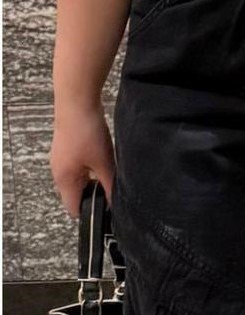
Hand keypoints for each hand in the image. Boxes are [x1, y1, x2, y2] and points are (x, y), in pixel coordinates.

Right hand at [50, 99, 115, 218]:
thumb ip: (110, 186)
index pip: (74, 209)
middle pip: (77, 194)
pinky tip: (102, 157)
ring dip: (94, 179)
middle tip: (112, 188)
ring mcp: (61, 159)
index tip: (108, 209)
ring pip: (79, 179)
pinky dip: (90, 167)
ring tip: (109, 170)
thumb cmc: (86, 132)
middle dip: (94, 194)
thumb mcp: (104, 163)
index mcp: (64, 180)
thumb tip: (116, 204)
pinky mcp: (66, 149)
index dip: (91, 213)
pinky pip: (78, 166)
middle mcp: (58, 172)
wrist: (77, 101)